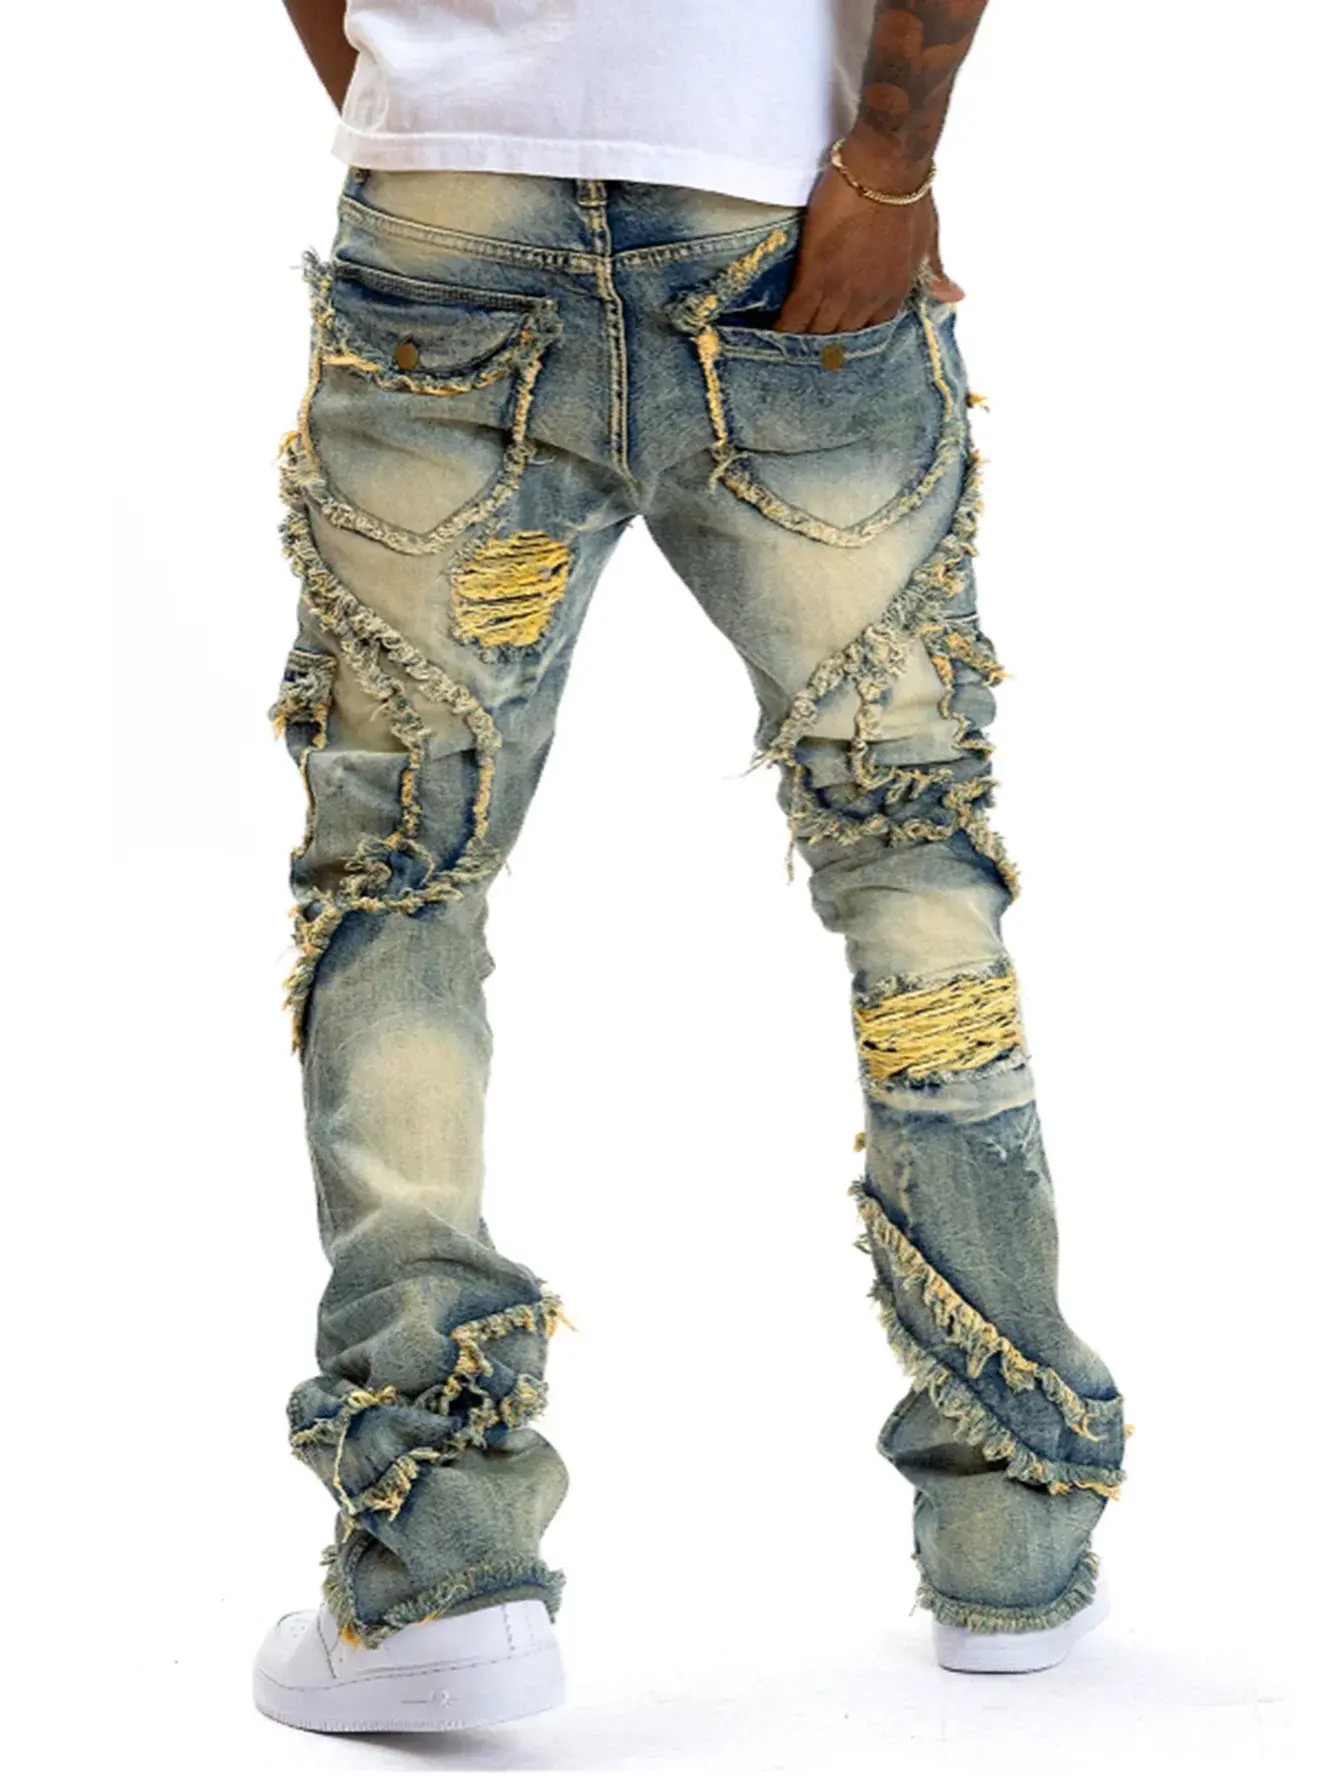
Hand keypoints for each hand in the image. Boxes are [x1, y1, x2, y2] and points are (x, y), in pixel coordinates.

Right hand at [776, 158, 962, 334]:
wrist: (886, 167)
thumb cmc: (909, 194)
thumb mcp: (930, 238)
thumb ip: (936, 271)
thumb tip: (956, 295)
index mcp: (895, 292)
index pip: (870, 331)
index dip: (852, 338)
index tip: (837, 341)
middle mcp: (868, 300)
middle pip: (841, 338)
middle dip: (824, 347)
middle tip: (806, 350)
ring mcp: (841, 290)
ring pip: (818, 332)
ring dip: (801, 341)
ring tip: (786, 349)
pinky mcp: (815, 275)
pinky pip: (796, 314)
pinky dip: (785, 327)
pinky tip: (774, 334)